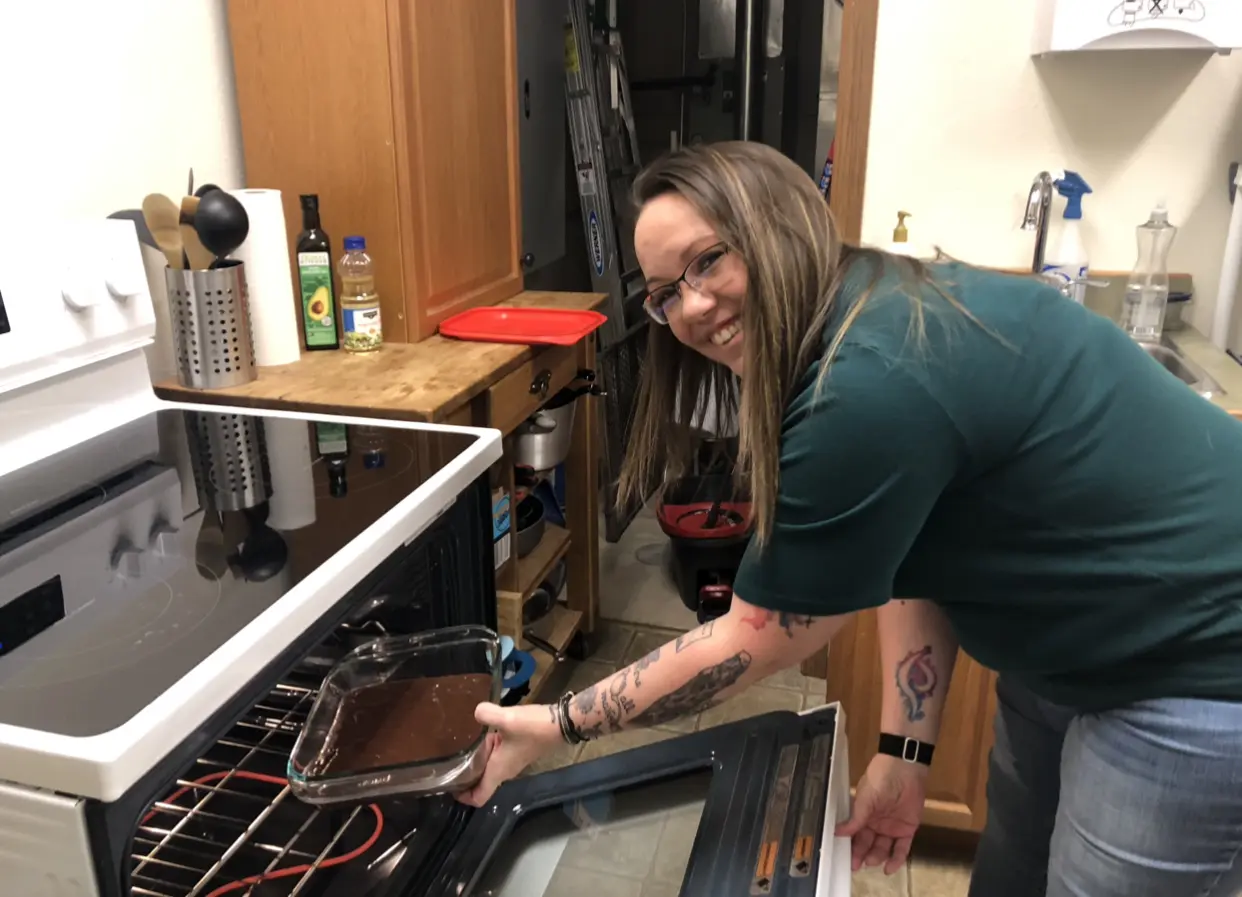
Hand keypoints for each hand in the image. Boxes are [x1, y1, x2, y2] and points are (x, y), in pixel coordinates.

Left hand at [456, 702, 563, 807]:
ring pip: (488, 769)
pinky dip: (487, 750)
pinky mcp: (517, 750)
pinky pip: (496, 756)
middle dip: (465, 777)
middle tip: (448, 761)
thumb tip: (475, 712)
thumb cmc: (534, 727)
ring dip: (476, 761)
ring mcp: (512, 761)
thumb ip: (487, 715)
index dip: (463, 797)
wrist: (561, 723)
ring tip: (461, 745)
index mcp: (498, 770)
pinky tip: (483, 733)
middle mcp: (505, 771)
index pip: (479, 797)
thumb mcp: (508, 719)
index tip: (449, 786)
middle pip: (481, 783)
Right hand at [836, 753, 926, 873]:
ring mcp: (892, 827)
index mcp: (863, 814)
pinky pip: (901, 848)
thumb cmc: (881, 779)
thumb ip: (855, 818)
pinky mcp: (907, 829)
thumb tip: (838, 832)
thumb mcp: (864, 799)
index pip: (855, 835)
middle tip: (857, 865)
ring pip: (883, 848)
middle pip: (868, 844)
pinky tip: (890, 868)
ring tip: (872, 862)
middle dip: (862, 855)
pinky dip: (896, 859)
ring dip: (877, 857)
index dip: (851, 847)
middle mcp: (876, 823)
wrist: (905, 770)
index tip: (846, 859)